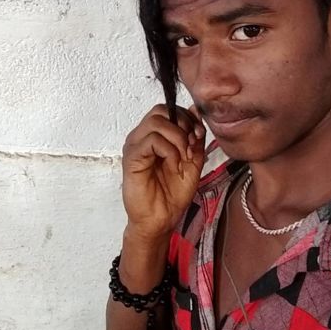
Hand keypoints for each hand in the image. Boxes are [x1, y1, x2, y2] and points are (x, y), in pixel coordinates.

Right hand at [121, 104, 205, 241]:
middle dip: (183, 124)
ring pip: (156, 121)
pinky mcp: (131, 158)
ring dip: (178, 138)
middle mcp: (141, 137)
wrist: (161, 219)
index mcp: (154, 135)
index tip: (199, 136)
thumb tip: (195, 110)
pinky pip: (152, 140)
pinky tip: (175, 166)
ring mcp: (135, 146)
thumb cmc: (173, 193)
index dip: (187, 118)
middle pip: (160, 110)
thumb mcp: (193, 160)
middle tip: (191, 146)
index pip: (168, 109)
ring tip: (183, 159)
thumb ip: (194, 136)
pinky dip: (170, 151)